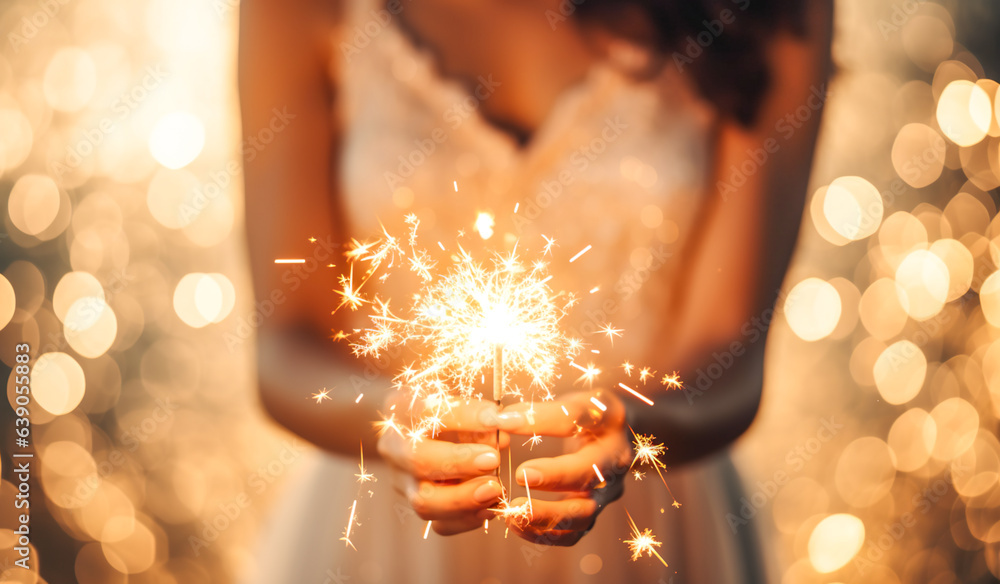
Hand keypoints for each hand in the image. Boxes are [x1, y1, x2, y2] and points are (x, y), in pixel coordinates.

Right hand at [377, 395, 508, 534]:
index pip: (427, 411)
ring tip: (495, 489)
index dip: (463, 416)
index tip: (495, 419)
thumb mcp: (458, 398)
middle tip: (493, 460)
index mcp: (401, 410)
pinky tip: (490, 507)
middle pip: (417, 460)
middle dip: (458, 463)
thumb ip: (477, 412)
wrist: (423, 431)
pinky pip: (439, 524)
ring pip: (424, 501)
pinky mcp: (419, 506)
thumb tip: (501, 429)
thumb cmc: (447, 410)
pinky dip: (468, 519)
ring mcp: (403, 482)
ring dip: (465, 499)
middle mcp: (395, 448)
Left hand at [497, 389, 630, 545]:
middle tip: (520, 473)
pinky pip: (573, 533)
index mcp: (609, 420)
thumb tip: (501, 419)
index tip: (508, 421)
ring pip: (583, 514)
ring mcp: (607, 492)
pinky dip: (544, 533)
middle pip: (592, 474)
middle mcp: (614, 460)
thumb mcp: (573, 402)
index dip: (545, 419)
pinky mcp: (593, 513)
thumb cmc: (589, 416)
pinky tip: (516, 524)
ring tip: (512, 512)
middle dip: (556, 477)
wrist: (621, 439)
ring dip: (546, 516)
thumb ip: (541, 411)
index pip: (579, 416)